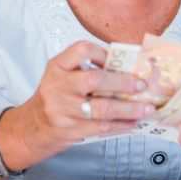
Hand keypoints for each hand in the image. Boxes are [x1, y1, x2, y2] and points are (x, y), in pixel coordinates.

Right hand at [16, 41, 154, 158]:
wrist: (34, 126)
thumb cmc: (55, 96)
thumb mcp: (62, 75)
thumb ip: (87, 69)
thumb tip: (128, 69)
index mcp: (57, 66)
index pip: (81, 50)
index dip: (103, 53)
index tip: (120, 60)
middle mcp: (58, 86)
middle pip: (94, 80)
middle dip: (123, 82)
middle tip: (142, 85)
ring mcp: (63, 109)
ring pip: (101, 108)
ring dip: (128, 108)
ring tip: (146, 108)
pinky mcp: (71, 129)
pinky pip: (101, 127)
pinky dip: (121, 125)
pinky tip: (133, 122)